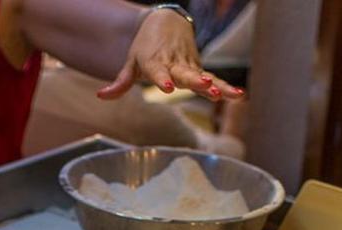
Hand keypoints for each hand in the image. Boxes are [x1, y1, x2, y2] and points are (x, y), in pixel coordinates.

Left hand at [97, 8, 243, 100]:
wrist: (165, 22)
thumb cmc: (145, 48)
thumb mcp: (131, 63)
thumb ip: (120, 83)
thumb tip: (101, 96)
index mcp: (155, 62)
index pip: (158, 72)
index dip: (162, 79)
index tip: (166, 87)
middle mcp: (174, 64)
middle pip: (185, 74)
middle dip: (195, 81)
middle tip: (205, 86)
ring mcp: (189, 66)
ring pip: (203, 77)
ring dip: (216, 86)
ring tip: (224, 94)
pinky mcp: (199, 69)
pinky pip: (213, 79)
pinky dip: (226, 87)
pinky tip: (240, 95)